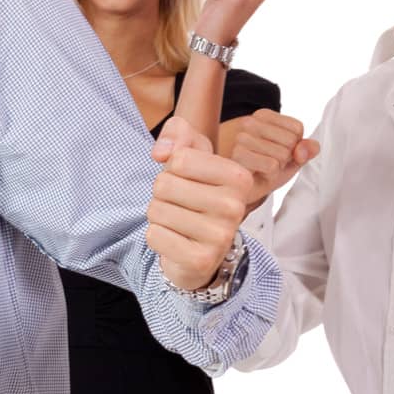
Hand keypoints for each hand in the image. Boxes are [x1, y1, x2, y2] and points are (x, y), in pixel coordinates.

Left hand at [146, 117, 254, 289]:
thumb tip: (161, 152)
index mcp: (238, 177)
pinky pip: (154, 236)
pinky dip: (156, 237)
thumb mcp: (190, 153)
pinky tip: (175, 240)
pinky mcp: (201, 260)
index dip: (171, 168)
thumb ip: (177, 133)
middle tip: (180, 204)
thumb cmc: (194, 192)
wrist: (201, 246)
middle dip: (162, 193)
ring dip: (158, 215)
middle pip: (164, 184)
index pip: (178, 159)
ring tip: (178, 222)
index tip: (188, 180)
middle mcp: (235, 207)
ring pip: (156, 210)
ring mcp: (220, 237)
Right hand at [223, 109, 318, 211]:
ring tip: (261, 168)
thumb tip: (306, 149)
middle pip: (291, 141)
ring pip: (282, 154)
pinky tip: (257, 174)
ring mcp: (240, 138)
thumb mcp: (292, 157)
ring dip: (277, 167)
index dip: (295, 146)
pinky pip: (272, 166)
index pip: (297, 128)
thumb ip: (307, 149)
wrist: (240, 187)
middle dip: (286, 157)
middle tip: (268, 162)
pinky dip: (270, 175)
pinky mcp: (237, 156)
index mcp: (262, 116)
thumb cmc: (265, 169)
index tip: (277, 151)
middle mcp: (249, 122)